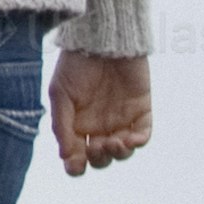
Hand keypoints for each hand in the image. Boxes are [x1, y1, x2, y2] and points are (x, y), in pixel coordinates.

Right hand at [52, 50, 149, 173]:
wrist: (102, 37)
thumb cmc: (76, 62)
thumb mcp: (60, 93)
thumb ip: (62, 125)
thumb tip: (66, 157)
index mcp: (76, 124)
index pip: (76, 156)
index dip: (76, 166)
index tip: (75, 165)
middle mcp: (98, 126)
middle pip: (101, 158)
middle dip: (98, 159)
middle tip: (95, 145)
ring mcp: (121, 119)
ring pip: (122, 151)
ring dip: (118, 154)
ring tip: (112, 142)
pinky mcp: (140, 110)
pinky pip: (143, 135)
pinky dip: (137, 142)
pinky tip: (129, 139)